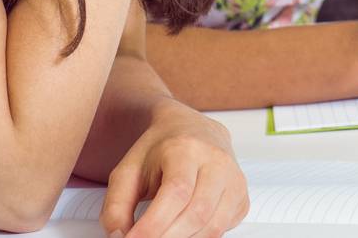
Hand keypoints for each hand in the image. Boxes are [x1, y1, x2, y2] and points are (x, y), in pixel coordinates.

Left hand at [100, 101, 247, 237]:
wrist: (192, 130)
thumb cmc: (158, 152)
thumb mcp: (127, 171)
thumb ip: (116, 207)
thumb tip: (119, 237)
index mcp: (186, 148)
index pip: (176, 192)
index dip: (154, 224)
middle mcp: (216, 161)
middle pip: (197, 212)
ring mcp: (234, 178)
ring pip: (213, 225)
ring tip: (162, 237)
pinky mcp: (241, 196)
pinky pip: (224, 228)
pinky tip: (183, 231)